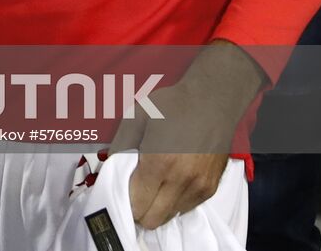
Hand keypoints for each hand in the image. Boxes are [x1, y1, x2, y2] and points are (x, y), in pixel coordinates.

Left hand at [110, 41, 265, 228]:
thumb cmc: (171, 105)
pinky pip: (186, 208)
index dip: (125, 202)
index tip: (120, 192)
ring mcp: (199, 188)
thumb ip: (120, 145)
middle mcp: (181, 182)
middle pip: (152, 219)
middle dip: (139, 210)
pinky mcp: (211, 189)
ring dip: (157, 208)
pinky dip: (174, 203)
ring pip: (170, 217)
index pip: (137, 205)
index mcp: (159, 164)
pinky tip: (170, 182)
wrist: (212, 101)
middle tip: (134, 192)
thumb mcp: (136, 117)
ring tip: (153, 186)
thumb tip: (107, 166)